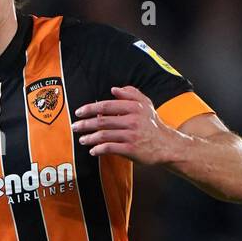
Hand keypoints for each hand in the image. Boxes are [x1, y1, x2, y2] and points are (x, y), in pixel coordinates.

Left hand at [71, 84, 188, 163]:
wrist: (167, 145)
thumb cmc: (153, 124)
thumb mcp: (146, 104)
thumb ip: (131, 94)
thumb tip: (114, 89)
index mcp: (133, 107)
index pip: (106, 106)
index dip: (90, 108)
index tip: (79, 112)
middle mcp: (132, 120)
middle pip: (102, 121)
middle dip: (85, 124)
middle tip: (74, 127)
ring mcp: (131, 135)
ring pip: (104, 135)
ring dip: (89, 138)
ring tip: (82, 139)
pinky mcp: (131, 149)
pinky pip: (110, 148)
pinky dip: (99, 149)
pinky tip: (93, 151)